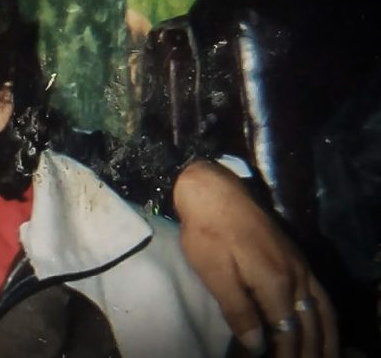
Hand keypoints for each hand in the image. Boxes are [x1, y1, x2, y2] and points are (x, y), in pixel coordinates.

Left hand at [173, 160, 338, 357]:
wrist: (215, 191)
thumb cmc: (208, 233)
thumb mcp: (214, 273)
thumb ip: (238, 310)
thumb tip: (257, 344)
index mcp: (275, 283)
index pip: (287, 333)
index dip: (283, 356)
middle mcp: (296, 276)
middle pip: (310, 326)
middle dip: (308, 353)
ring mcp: (299, 265)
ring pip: (323, 311)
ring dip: (325, 339)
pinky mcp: (296, 257)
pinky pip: (321, 294)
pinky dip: (326, 316)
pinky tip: (321, 325)